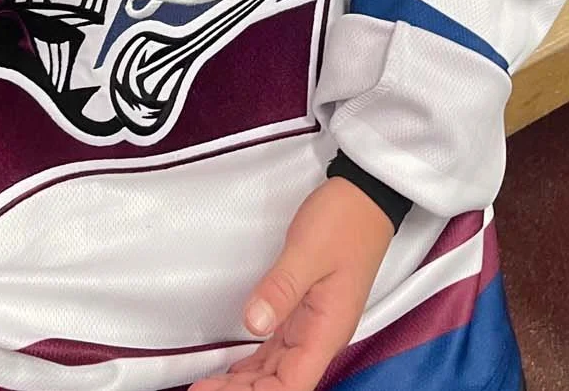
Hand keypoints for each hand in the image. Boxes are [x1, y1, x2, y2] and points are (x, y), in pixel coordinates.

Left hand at [190, 179, 394, 390]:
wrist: (366, 197)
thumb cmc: (346, 221)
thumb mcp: (308, 251)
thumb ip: (281, 288)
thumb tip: (253, 323)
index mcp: (327, 331)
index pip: (291, 385)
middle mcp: (321, 335)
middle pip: (281, 382)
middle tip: (203, 388)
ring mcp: (313, 324)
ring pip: (277, 368)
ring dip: (247, 381)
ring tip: (211, 385)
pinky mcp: (306, 310)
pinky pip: (278, 348)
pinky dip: (256, 363)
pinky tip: (238, 370)